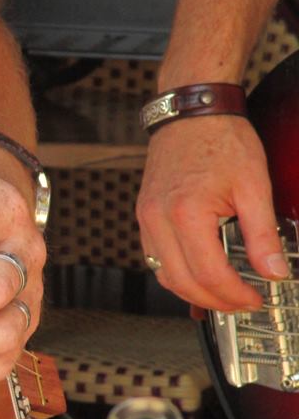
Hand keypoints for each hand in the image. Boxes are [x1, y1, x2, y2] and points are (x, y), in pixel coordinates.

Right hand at [136, 115, 285, 310]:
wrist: (191, 114)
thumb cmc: (220, 140)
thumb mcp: (254, 185)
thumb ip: (263, 234)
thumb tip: (273, 271)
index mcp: (185, 213)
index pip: (208, 273)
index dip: (233, 295)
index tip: (254, 299)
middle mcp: (157, 221)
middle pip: (181, 282)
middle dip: (213, 301)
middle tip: (240, 304)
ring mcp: (146, 221)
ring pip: (164, 276)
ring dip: (192, 292)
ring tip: (222, 294)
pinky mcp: (144, 218)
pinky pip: (156, 259)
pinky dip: (177, 274)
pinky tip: (199, 274)